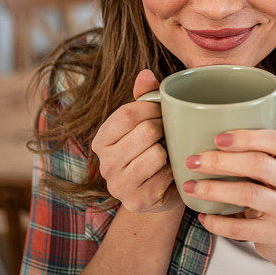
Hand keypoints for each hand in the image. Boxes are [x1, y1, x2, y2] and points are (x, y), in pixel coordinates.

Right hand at [91, 69, 182, 212]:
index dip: (152, 108)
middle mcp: (104, 163)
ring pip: (156, 153)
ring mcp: (118, 185)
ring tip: (168, 153)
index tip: (164, 110)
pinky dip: (173, 171)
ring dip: (169, 151)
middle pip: (145, 132)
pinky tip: (170, 173)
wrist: (161, 193)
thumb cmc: (154, 149)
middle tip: (170, 132)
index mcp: (102, 140)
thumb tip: (145, 73)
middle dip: (165, 128)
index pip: (127, 114)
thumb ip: (145, 97)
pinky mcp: (137, 201)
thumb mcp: (147, 121)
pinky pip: (165, 175)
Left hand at [183, 129, 275, 262]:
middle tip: (193, 161)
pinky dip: (217, 222)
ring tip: (190, 187)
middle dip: (220, 161)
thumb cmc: (272, 194)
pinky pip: (241, 227)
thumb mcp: (273, 171)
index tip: (217, 138)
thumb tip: (204, 137)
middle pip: (258, 164)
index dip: (247, 137)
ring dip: (213, 189)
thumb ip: (253, 154)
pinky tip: (203, 216)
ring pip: (247, 194)